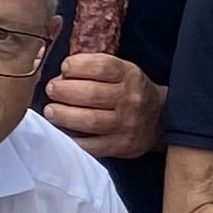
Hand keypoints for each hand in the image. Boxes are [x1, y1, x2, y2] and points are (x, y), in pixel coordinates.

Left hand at [42, 54, 163, 160]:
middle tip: (52, 90)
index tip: (65, 68)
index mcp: (129, 75)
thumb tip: (60, 75)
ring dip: (62, 115)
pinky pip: (90, 146)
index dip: (76, 65)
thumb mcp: (122, 70)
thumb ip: (95, 68)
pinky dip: (71, 139)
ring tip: (51, 111)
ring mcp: (126, 125)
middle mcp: (130, 99)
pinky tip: (62, 132)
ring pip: (88, 121)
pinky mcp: (121, 146)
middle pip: (90, 94)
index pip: (100, 67)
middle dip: (63, 91)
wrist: (160, 120)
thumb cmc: (130, 91)